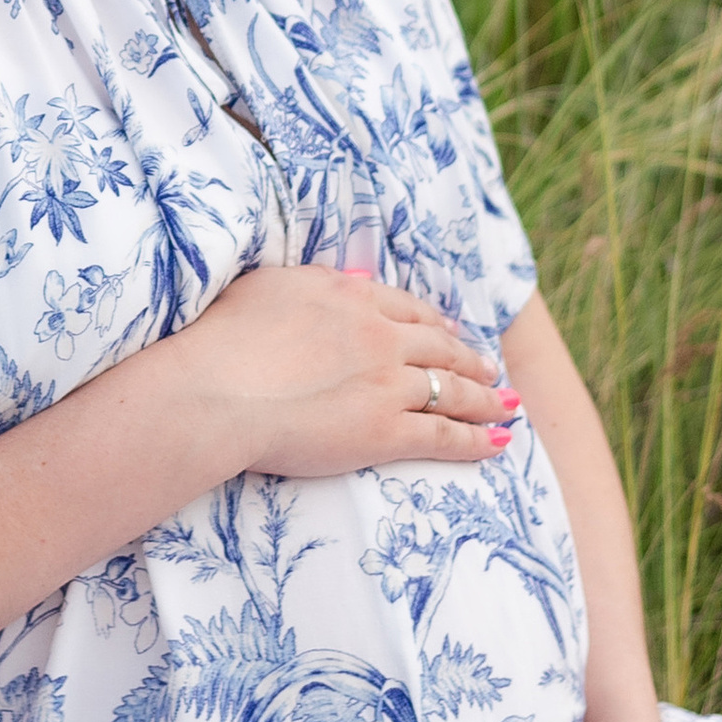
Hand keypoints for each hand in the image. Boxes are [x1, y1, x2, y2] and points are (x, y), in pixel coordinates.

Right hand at [167, 264, 517, 484]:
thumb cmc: (223, 338)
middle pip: (439, 346)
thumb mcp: (269, 286)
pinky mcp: (387, 431)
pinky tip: (498, 441)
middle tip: (489, 368)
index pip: (406, 308)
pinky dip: (476, 439)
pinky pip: (444, 435)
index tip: (449, 330)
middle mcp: (379, 335)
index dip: (434, 322)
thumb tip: (350, 280)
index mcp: (350, 296)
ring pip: (451, 388)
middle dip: (469, 358)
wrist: (218, 390)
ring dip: (483, 397)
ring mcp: (387, 383)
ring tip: (503, 403)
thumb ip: (316, 282)